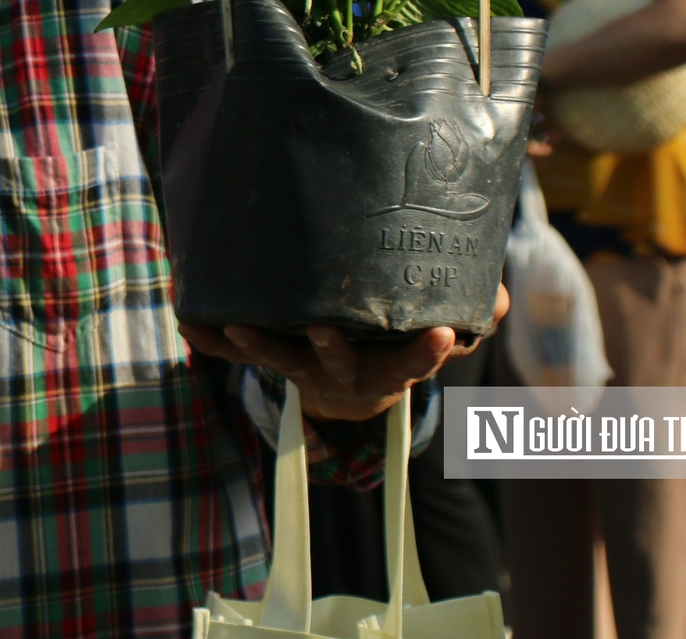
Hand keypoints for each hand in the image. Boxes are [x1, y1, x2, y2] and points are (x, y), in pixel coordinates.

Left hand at [178, 282, 508, 422]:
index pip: (414, 360)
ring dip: (259, 346)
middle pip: (339, 364)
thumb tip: (498, 294)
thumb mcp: (436, 335)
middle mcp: (346, 371)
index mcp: (389, 367)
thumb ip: (472, 312)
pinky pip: (235, 355)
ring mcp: (305, 368)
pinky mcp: (272, 359)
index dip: (427, 351)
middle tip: (323, 328)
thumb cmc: (396, 347)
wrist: (353, 392)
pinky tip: (188, 324)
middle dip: (331, 347)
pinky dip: (211, 341)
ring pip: (281, 360)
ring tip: (239, 327)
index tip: (446, 336)